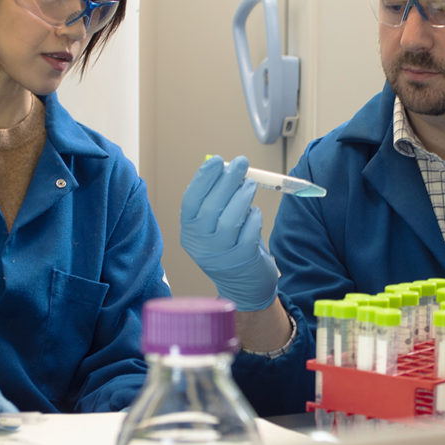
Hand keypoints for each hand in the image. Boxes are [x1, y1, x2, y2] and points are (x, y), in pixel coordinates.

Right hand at [180, 155, 278, 310]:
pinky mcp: (242, 259)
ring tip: (250, 185)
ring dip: (242, 196)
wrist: (242, 285)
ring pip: (231, 219)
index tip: (217, 160)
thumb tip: (226, 167)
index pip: (191, 201)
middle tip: (241, 162)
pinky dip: (254, 217)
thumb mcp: (214, 225)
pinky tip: (255, 212)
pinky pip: (249, 232)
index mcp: (190, 231)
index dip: (203, 178)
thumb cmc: (228, 244)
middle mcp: (201, 244)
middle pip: (211, 207)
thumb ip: (216, 199)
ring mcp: (221, 254)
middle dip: (227, 180)